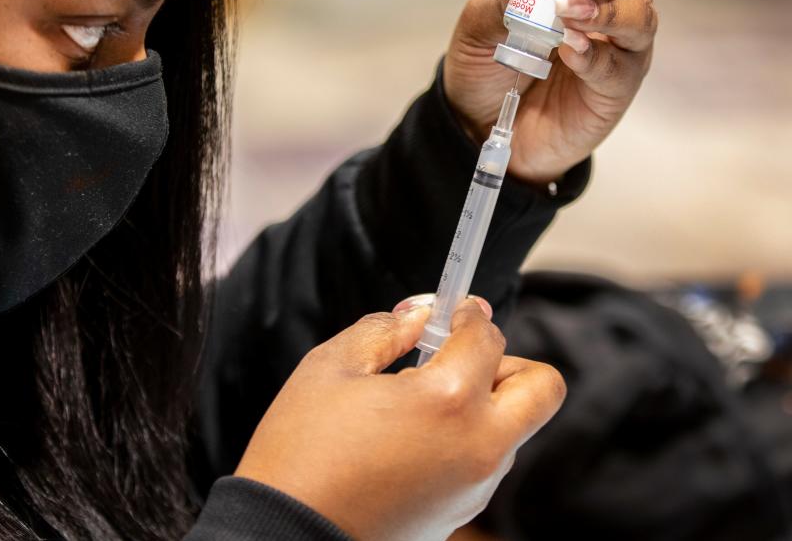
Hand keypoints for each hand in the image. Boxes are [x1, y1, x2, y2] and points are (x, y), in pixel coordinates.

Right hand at [234, 296, 565, 540]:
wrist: (284, 536)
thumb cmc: (300, 452)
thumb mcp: (330, 368)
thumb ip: (382, 330)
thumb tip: (418, 316)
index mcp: (448, 400)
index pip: (487, 337)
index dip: (469, 314)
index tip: (454, 310)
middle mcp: (479, 446)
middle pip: (543, 388)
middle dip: (508, 362)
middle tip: (461, 358)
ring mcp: (475, 488)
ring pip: (513, 427)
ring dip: (483, 404)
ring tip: (420, 402)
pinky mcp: (460, 515)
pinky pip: (483, 463)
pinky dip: (463, 440)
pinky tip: (410, 439)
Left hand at [444, 0, 656, 183]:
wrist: (477, 127)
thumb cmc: (487, 69)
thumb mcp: (479, 31)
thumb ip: (500, 0)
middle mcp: (609, 8)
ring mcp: (618, 50)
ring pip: (639, 17)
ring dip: (607, 10)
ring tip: (569, 12)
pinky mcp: (614, 89)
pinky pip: (618, 67)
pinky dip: (595, 54)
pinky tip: (570, 49)